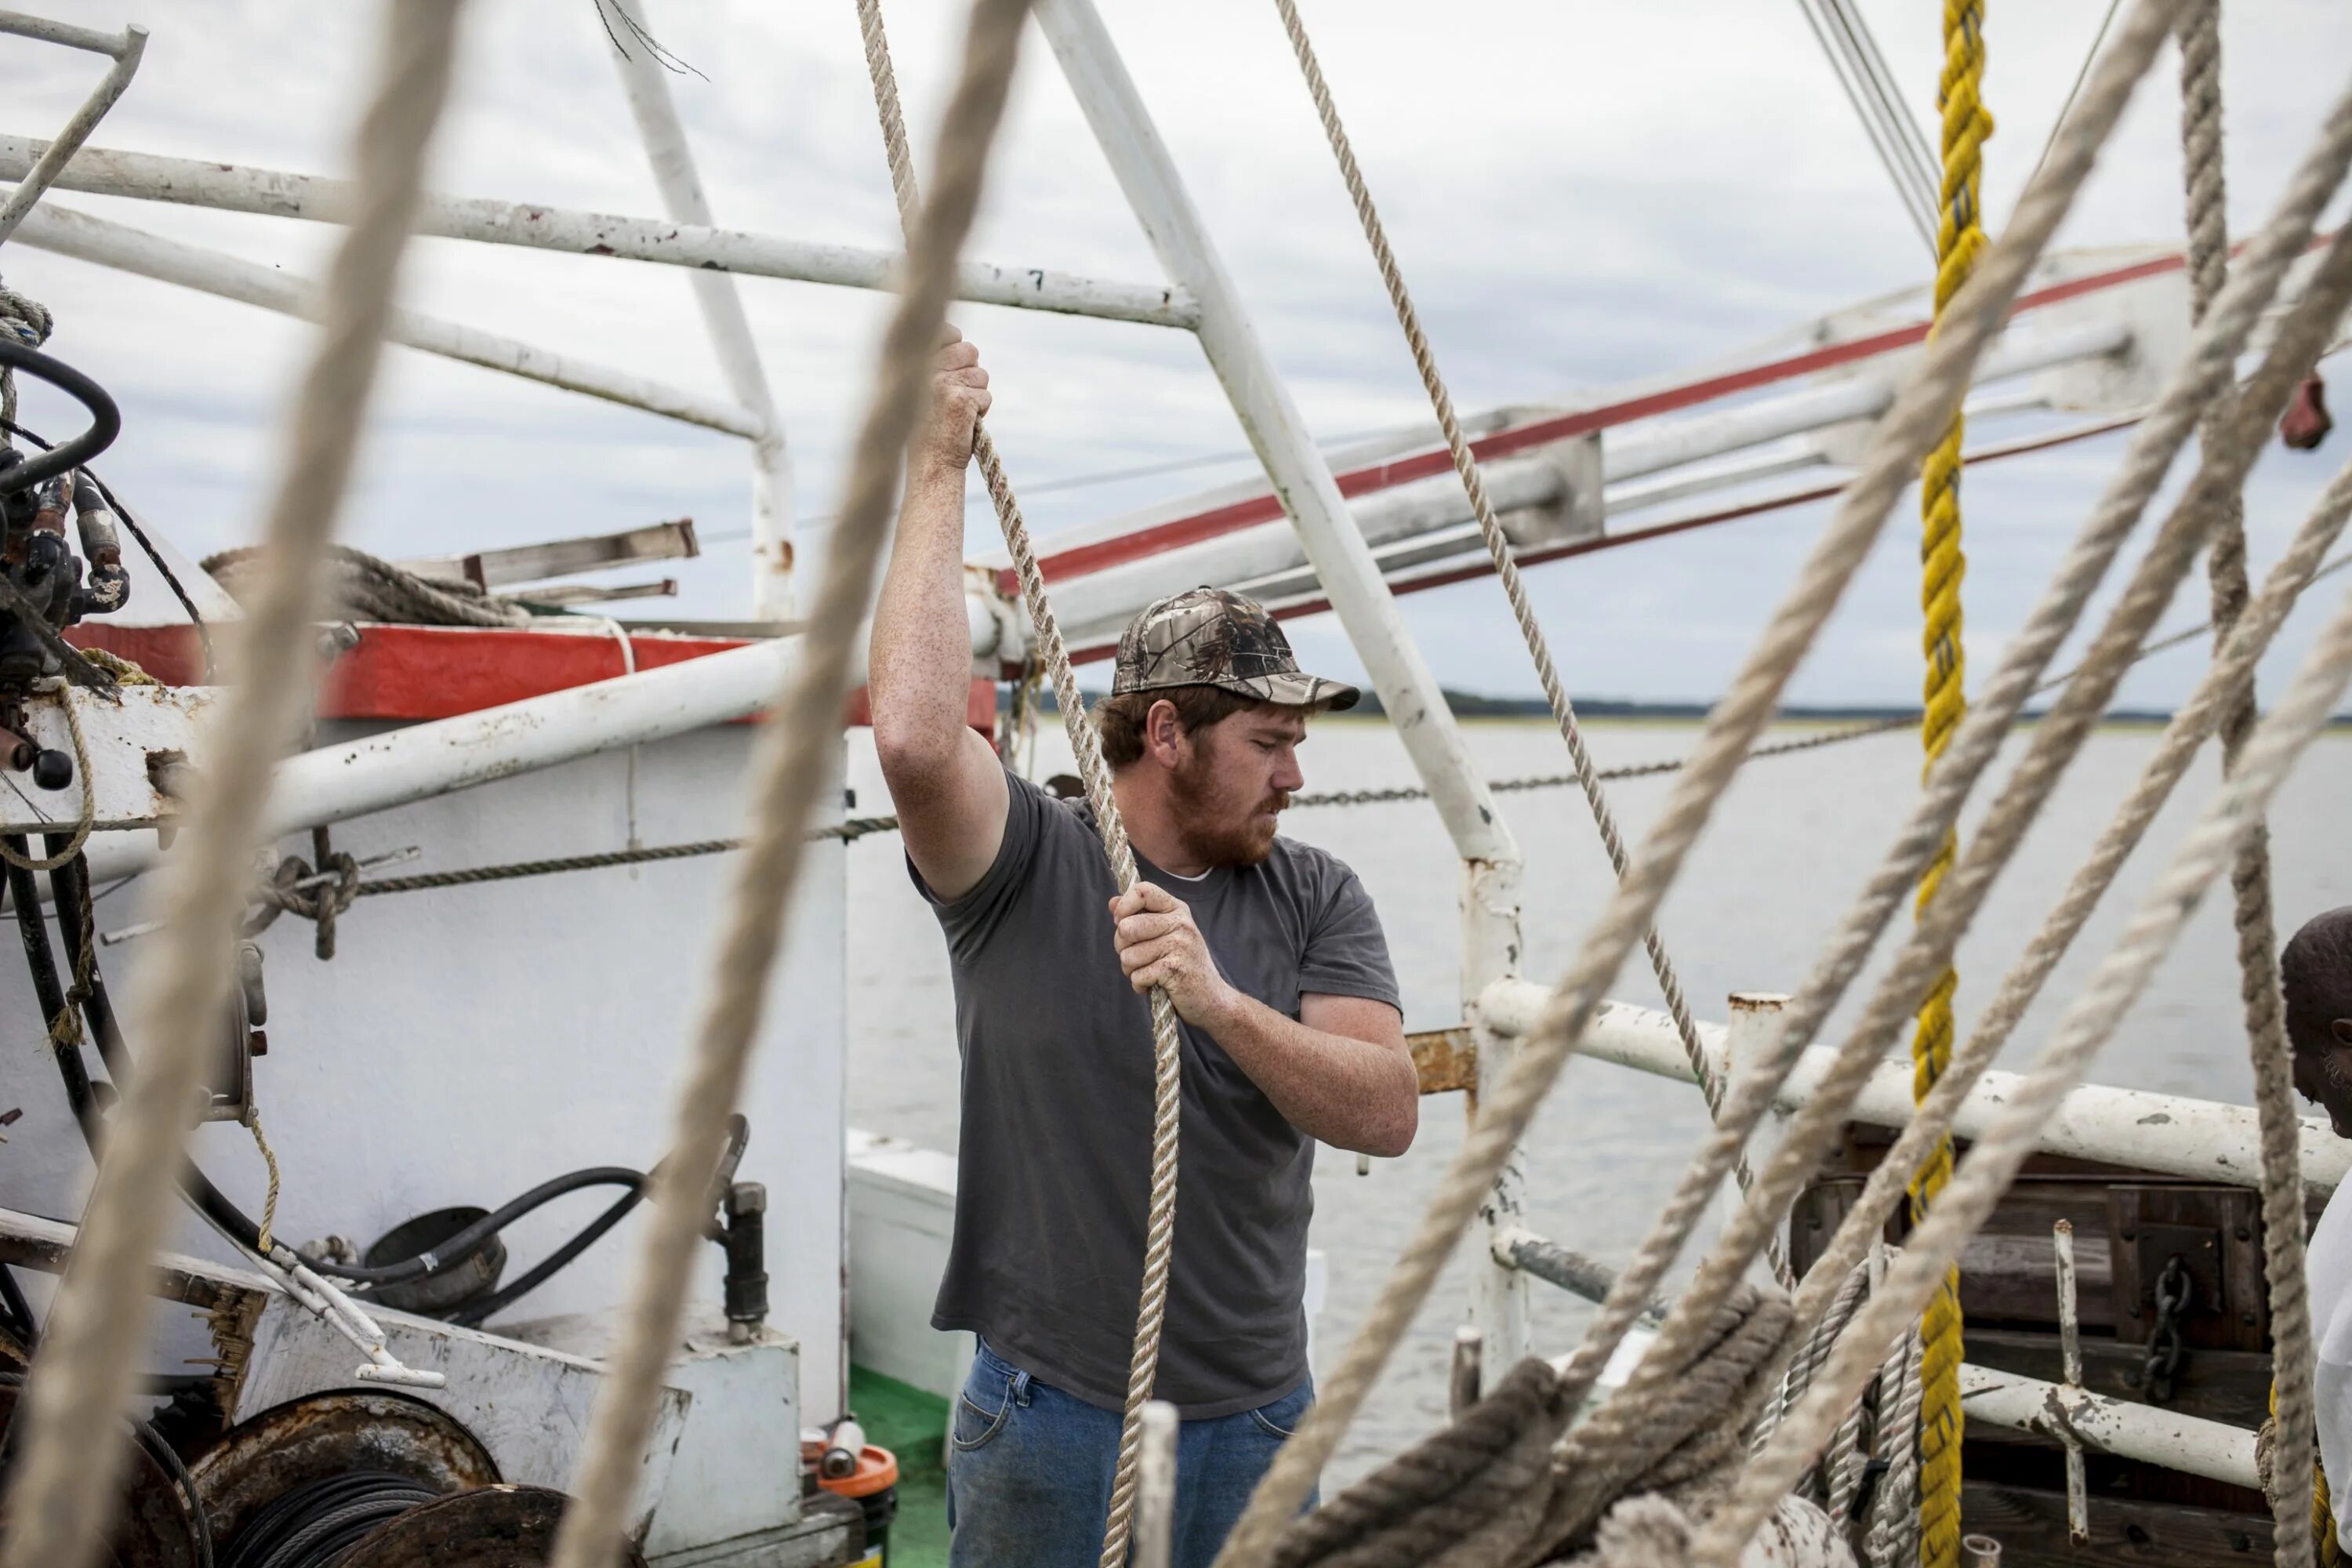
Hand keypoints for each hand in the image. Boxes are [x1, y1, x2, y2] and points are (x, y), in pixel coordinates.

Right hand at [914, 326, 990, 477]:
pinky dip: (981, 410)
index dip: (957, 342)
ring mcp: (944, 384)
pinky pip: (986, 395)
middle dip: (971, 372)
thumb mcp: (924, 390)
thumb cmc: (926, 428)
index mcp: (916, 364)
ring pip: (981, 374)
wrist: (930, 464)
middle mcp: (928, 370)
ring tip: (958, 411)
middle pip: (970, 351)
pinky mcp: (961, 400)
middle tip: (957, 394)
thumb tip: (966, 346)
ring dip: (976, 393)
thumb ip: (938, 365)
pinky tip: (964, 422)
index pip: (947, 332)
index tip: (956, 357)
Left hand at [1110, 881, 1237, 1027]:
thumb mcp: (1165, 934)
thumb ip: (1139, 916)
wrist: (1211, 999)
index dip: (1123, 907)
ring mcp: (1180, 945)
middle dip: (1121, 947)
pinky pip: (1137, 976)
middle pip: (1126, 927)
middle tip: (1137, 958)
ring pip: (1128, 955)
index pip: (1142, 891)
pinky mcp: (1174, 969)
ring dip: (1131, 970)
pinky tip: (1154, 985)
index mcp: (1177, 909)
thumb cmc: (1183, 965)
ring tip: (1148, 973)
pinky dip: (1140, 985)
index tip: (1121, 923)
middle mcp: (1181, 923)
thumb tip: (1112, 902)